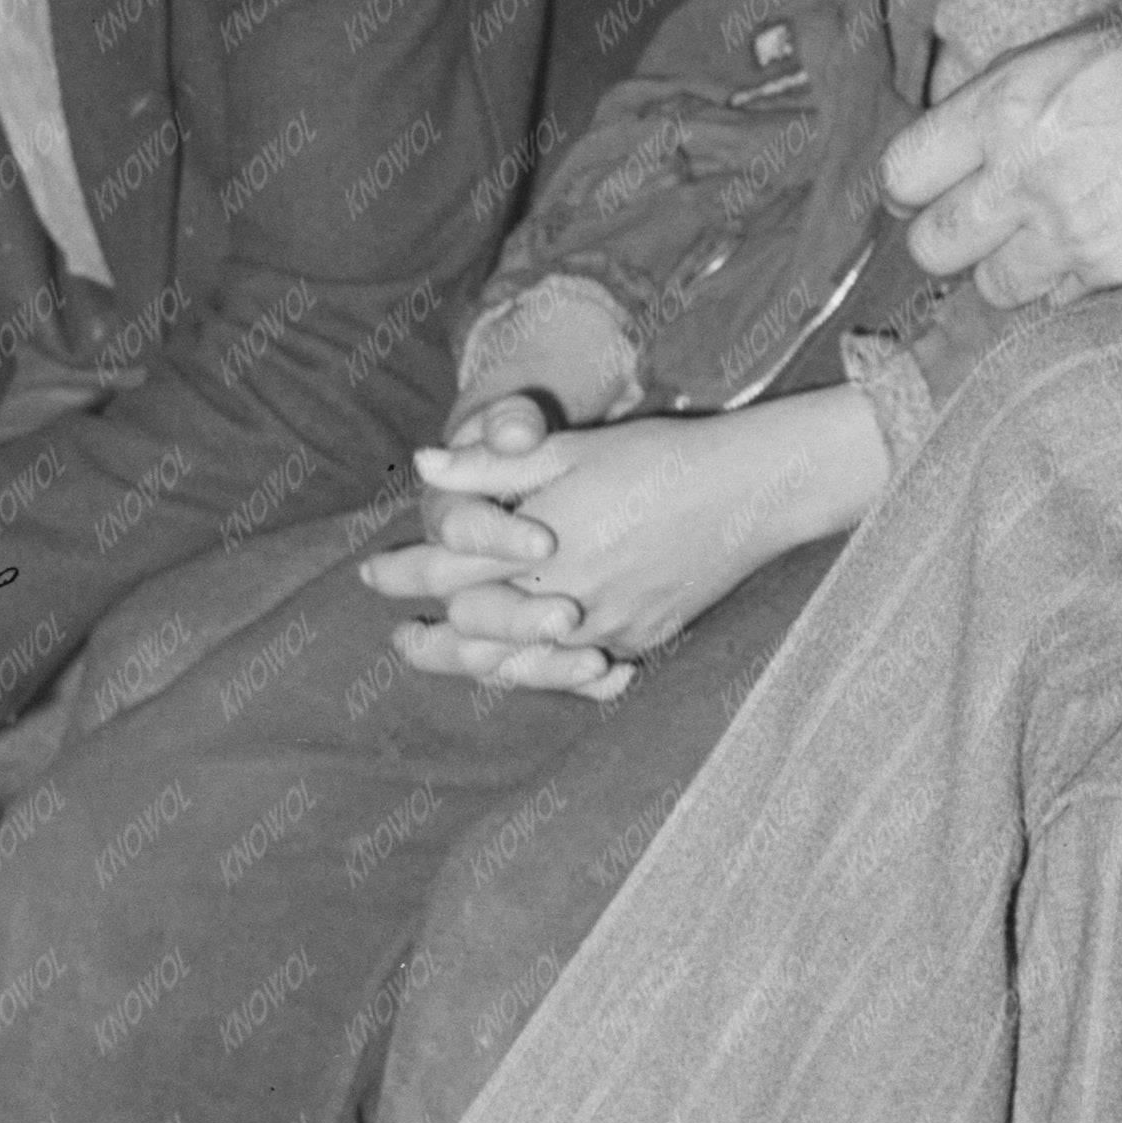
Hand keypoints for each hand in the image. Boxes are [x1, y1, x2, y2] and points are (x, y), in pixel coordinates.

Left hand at [369, 402, 876, 681]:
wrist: (751, 490)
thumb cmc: (657, 457)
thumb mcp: (569, 449)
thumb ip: (494, 464)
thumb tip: (424, 464)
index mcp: (540, 544)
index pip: (445, 572)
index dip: (401, 575)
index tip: (370, 575)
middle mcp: (567, 596)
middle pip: (475, 633)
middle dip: (430, 640)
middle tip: (402, 639)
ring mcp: (607, 626)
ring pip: (521, 664)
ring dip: (477, 666)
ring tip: (451, 662)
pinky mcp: (642, 639)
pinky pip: (576, 671)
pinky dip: (540, 673)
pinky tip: (523, 667)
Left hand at [882, 11, 1121, 307]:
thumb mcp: (1065, 54)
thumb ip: (998, 104)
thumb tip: (949, 154)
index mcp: (1003, 107)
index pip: (902, 174)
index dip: (911, 190)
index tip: (926, 194)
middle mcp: (1025, 174)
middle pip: (932, 246)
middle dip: (953, 238)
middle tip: (986, 225)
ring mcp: (1070, 231)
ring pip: (994, 286)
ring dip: (1017, 268)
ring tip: (1057, 236)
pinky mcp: (1118, 274)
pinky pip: (1061, 304)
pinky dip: (1075, 286)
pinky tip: (1107, 246)